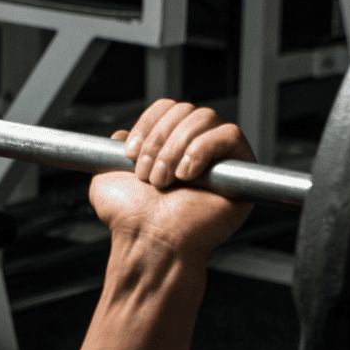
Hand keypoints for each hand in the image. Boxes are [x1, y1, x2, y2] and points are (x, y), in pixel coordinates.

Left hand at [89, 99, 254, 257]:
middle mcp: (196, 148)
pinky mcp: (242, 169)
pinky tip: (187, 175)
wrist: (148, 241)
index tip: (129, 153)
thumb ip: (110, 153)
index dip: (148, 123)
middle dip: (159, 141)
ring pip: (205, 118)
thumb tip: (122, 134)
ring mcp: (220, 158)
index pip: (168, 107)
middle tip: (147, 175)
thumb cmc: (130, 219)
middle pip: (186, 109)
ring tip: (164, 182)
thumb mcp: (108, 179)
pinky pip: (230, 135)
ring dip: (176, 149)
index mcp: (170, 146)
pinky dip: (202, 150)